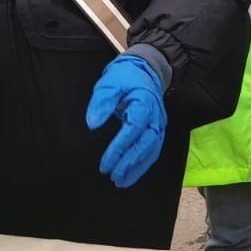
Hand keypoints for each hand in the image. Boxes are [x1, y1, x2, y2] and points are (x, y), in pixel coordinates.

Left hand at [86, 55, 166, 188]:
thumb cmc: (125, 76)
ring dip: (138, 168)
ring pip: (152, 150)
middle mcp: (155, 116)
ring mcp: (158, 123)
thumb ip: (101, 102)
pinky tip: (133, 173)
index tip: (106, 162)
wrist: (145, 68)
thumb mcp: (109, 83)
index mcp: (144, 103)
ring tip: (122, 181)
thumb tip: (93, 124)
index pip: (133, 129)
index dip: (120, 148)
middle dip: (130, 162)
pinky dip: (144, 164)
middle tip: (113, 176)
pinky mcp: (157, 129)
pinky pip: (153, 150)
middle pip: (146, 144)